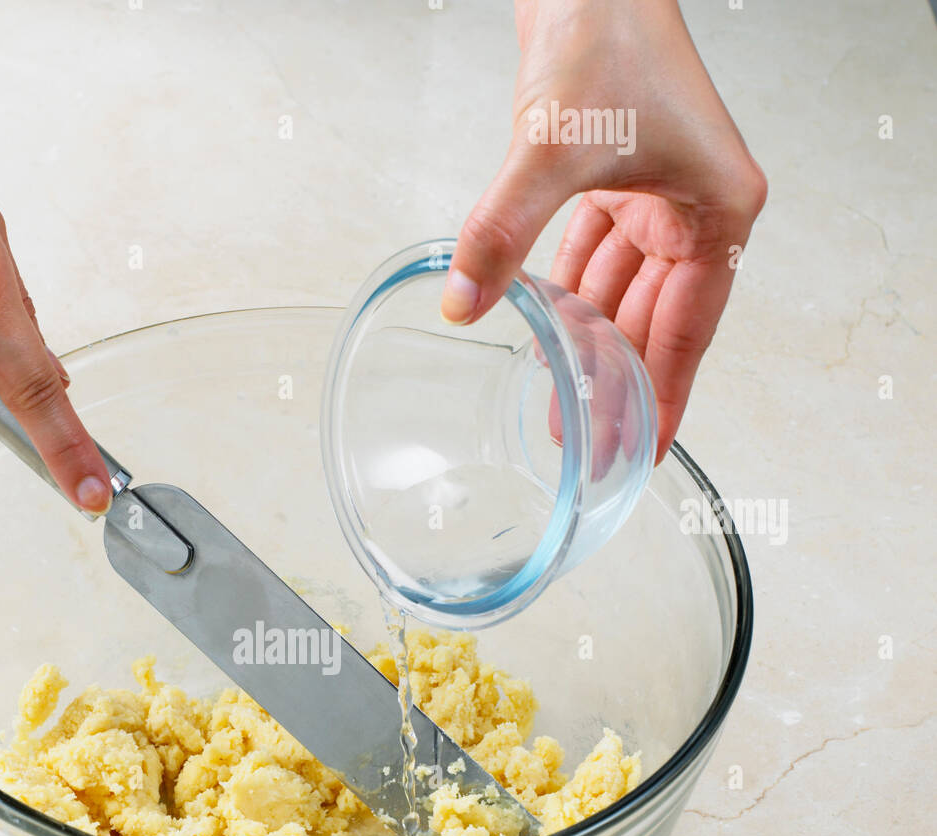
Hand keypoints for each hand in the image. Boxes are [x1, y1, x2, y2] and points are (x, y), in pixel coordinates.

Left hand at [441, 0, 766, 459]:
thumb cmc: (606, 39)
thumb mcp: (550, 151)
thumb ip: (502, 230)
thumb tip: (462, 298)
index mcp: (717, 213)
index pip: (688, 331)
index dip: (664, 397)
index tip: (646, 451)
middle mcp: (695, 211)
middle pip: (653, 323)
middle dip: (618, 384)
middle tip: (589, 446)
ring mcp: (658, 200)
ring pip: (620, 297)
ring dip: (587, 346)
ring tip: (561, 407)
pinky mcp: (619, 185)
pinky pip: (594, 261)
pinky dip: (568, 298)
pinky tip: (546, 337)